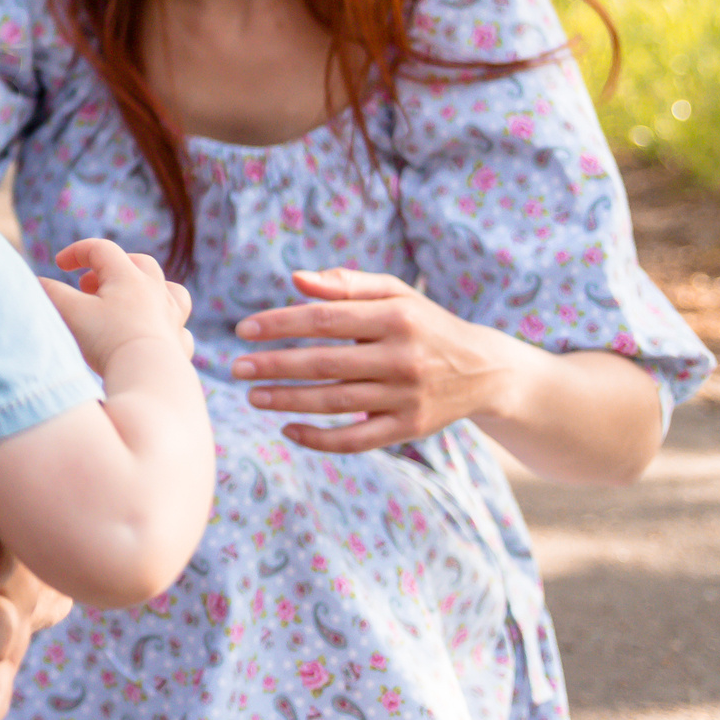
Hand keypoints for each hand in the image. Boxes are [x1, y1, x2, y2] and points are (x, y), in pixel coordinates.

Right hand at [43, 237, 195, 371]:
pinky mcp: (179, 345)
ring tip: (131, 303)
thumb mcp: (70, 313)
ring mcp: (172, 318)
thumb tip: (36, 283)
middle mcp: (156, 292)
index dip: (78, 252)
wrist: (149, 378)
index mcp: (128, 277)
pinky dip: (166, 327)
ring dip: (150, 291)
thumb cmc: (109, 341)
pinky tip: (153, 336)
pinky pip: (179, 328)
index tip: (60, 265)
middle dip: (112, 269)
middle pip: (140, 264)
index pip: (102, 249)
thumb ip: (50, 294)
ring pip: (170, 291)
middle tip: (90, 286)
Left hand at [233, 266, 519, 452]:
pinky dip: (319, 438)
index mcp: (395, 318)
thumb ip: (345, 283)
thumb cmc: (423, 323)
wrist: (484, 370)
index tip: (243, 330)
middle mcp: (402, 358)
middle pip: (325, 364)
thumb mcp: (394, 292)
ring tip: (252, 396)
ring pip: (336, 403)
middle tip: (236, 367)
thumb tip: (295, 279)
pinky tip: (287, 429)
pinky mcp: (410, 429)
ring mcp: (406, 397)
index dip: (279, 324)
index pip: (323, 320)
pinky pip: (357, 440)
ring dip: (287, 401)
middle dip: (274, 366)